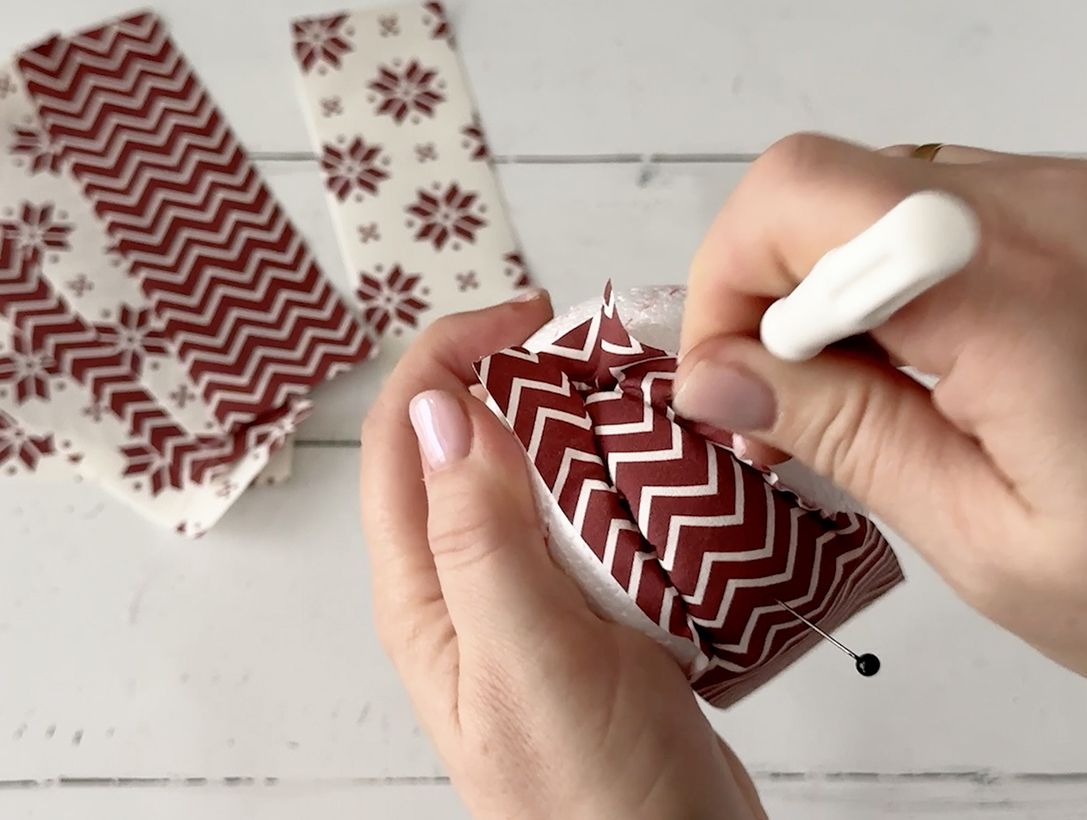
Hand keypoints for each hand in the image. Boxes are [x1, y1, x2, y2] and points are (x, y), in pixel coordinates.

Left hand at [360, 293, 765, 819]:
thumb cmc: (594, 802)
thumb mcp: (529, 662)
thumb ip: (480, 540)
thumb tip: (444, 412)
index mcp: (428, 593)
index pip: (408, 438)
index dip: (451, 355)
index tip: (526, 315)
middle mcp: (471, 589)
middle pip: (474, 441)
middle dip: (525, 374)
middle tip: (602, 343)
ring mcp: (537, 603)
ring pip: (542, 475)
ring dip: (584, 422)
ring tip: (648, 393)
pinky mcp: (603, 618)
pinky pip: (602, 521)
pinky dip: (632, 477)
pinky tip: (678, 469)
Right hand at [674, 134, 1086, 706]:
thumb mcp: (991, 541)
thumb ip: (843, 432)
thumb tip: (714, 373)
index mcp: (1020, 296)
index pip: (798, 202)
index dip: (726, 286)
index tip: (732, 386)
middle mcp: (1053, 211)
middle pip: (823, 181)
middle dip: (765, 288)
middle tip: (784, 405)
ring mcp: (1085, 197)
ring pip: (876, 190)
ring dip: (831, 288)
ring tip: (866, 404)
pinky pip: (945, 209)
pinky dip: (898, 278)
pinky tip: (929, 371)